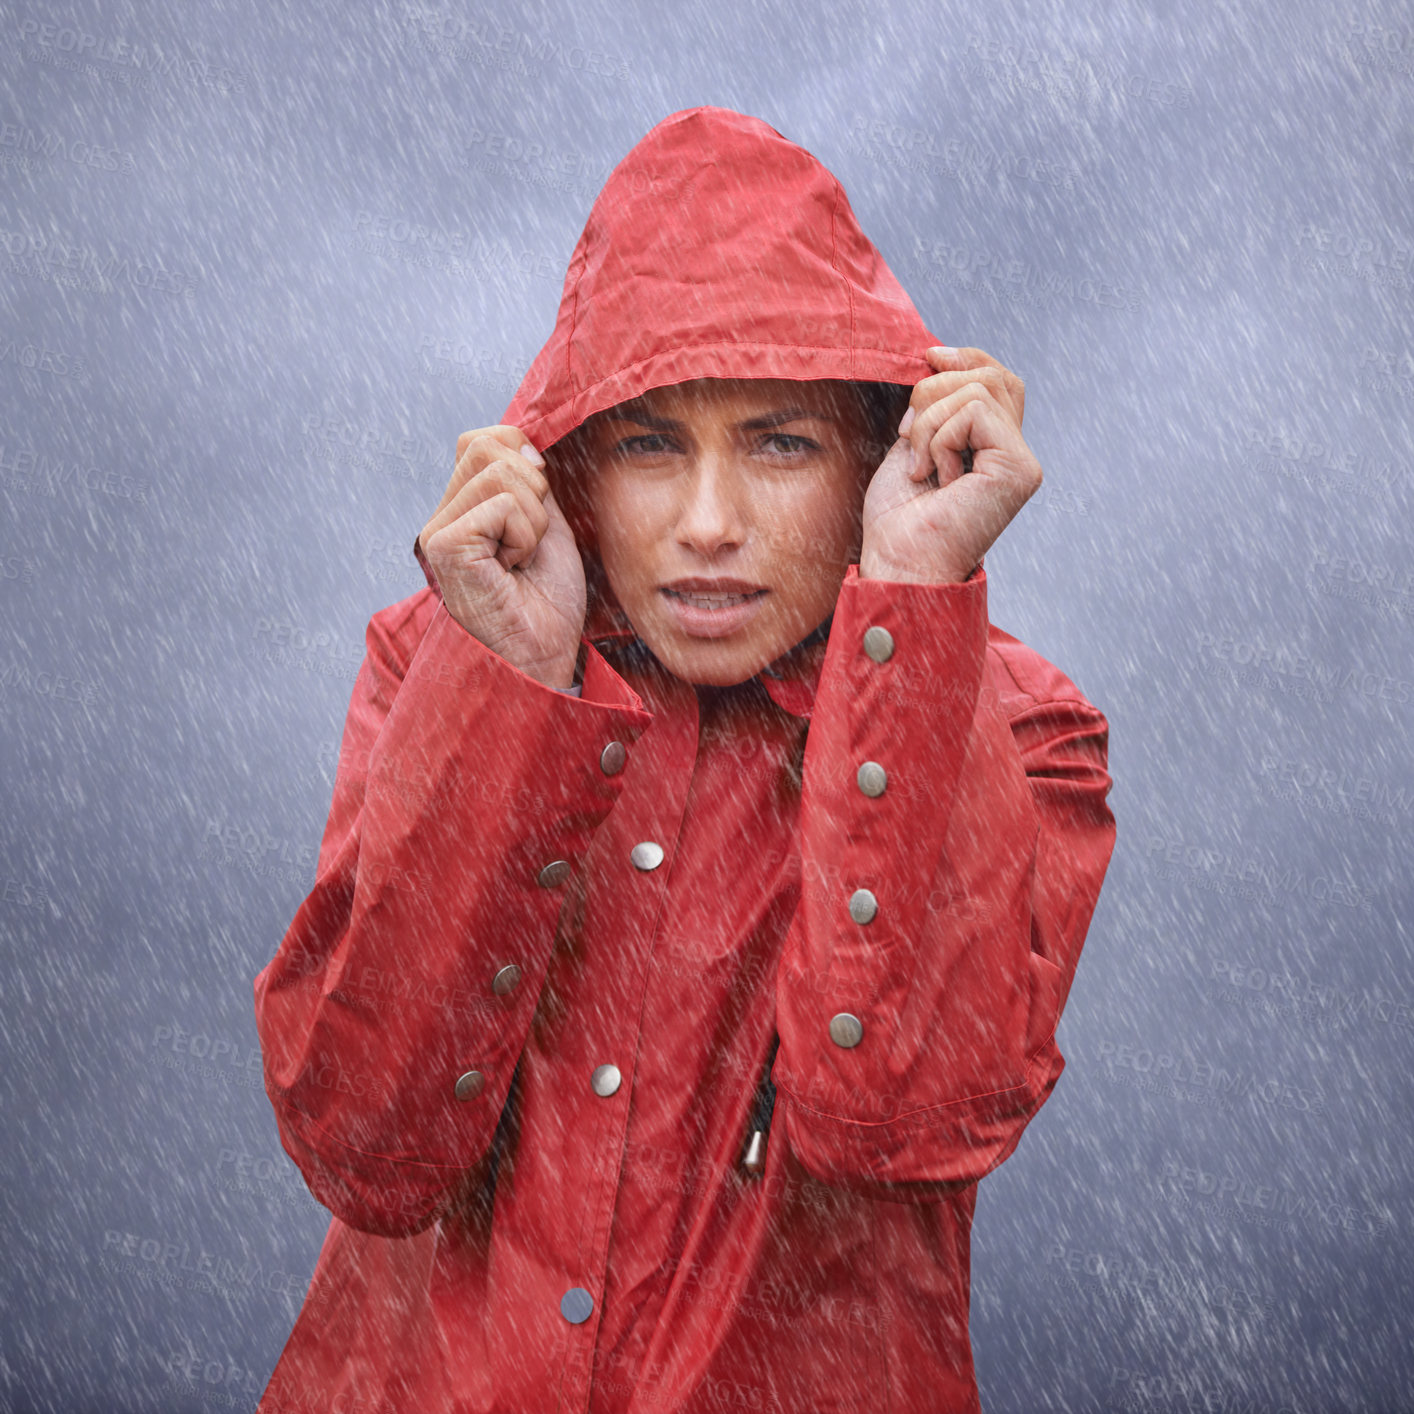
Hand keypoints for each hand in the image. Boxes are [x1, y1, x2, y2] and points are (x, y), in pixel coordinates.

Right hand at [418, 426, 585, 688]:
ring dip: (532, 519)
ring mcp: (439, 530)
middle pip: (488, 446)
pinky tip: (513, 569)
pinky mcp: (445, 545)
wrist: (543, 654)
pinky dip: (525, 535)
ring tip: (521, 559)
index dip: (524, 461)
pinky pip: (504, 504)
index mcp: (464, 508)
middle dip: (534, 490)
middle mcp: (443, 516)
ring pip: (500, 472)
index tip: (536, 516)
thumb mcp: (548, 526)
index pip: (484, 439)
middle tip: (529, 543)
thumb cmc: (546, 601)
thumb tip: (524, 443)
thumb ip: (532, 482)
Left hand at [859, 346, 1041, 584]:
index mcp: (992, 448)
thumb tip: (936, 357)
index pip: (997, 378)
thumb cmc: (898, 518)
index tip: (927, 356)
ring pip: (976, 389)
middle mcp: (1014, 454)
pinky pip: (973, 412)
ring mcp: (1021, 462)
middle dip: (934, 390)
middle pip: (990, 375)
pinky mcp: (1019, 468)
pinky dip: (939, 437)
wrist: (898, 562)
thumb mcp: (911, 445)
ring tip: (920, 467)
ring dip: (929, 423)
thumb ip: (933, 407)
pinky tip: (936, 476)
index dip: (965, 357)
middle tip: (907, 434)